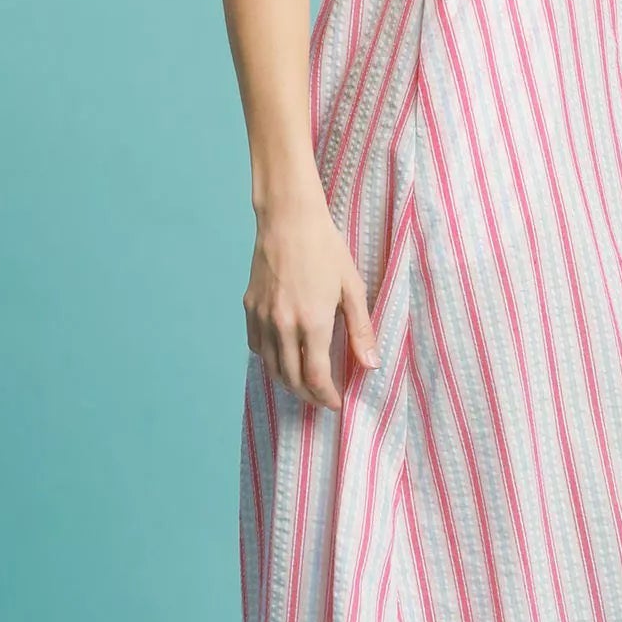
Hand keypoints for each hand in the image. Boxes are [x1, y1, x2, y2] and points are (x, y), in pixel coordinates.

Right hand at [244, 194, 380, 408]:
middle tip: (323, 399)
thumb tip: (371, 365)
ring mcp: (263, 316)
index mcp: (313, 321)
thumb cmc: (326, 248)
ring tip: (304, 384)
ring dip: (288, 382)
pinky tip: (283, 358)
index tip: (336, 403)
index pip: (316, 377)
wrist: (289, 219)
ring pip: (271, 366)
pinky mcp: (249, 306)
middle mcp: (284, 324)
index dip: (327, 396)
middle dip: (308, 395)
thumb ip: (361, 330)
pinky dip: (269, 359)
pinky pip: (256, 346)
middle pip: (291, 378)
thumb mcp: (352, 287)